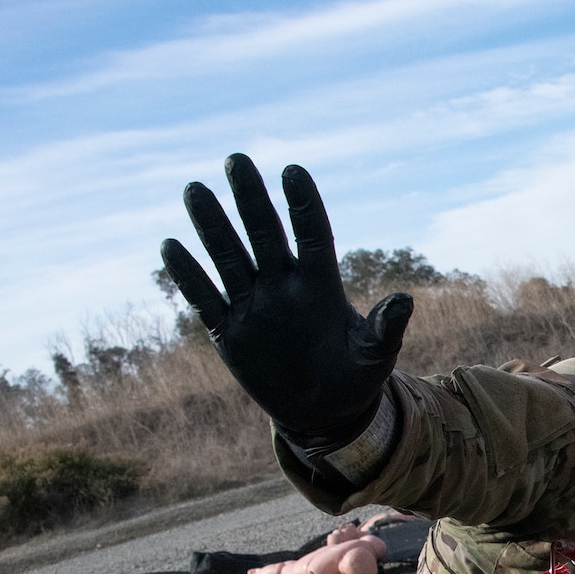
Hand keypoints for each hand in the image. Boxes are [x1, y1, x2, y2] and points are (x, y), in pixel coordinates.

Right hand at [160, 154, 412, 451]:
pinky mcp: (229, 332)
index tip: (293, 171)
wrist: (322, 413)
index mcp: (321, 285)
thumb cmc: (356, 379)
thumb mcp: (375, 356)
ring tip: (194, 189)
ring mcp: (254, 305)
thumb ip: (387, 328)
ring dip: (212, 226)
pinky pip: (205, 299)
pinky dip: (189, 276)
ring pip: (229, 257)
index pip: (312, 235)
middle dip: (251, 199)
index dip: (303, 205)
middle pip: (264, 234)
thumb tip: (404, 299)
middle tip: (237, 159)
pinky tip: (170, 247)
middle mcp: (284, 286)